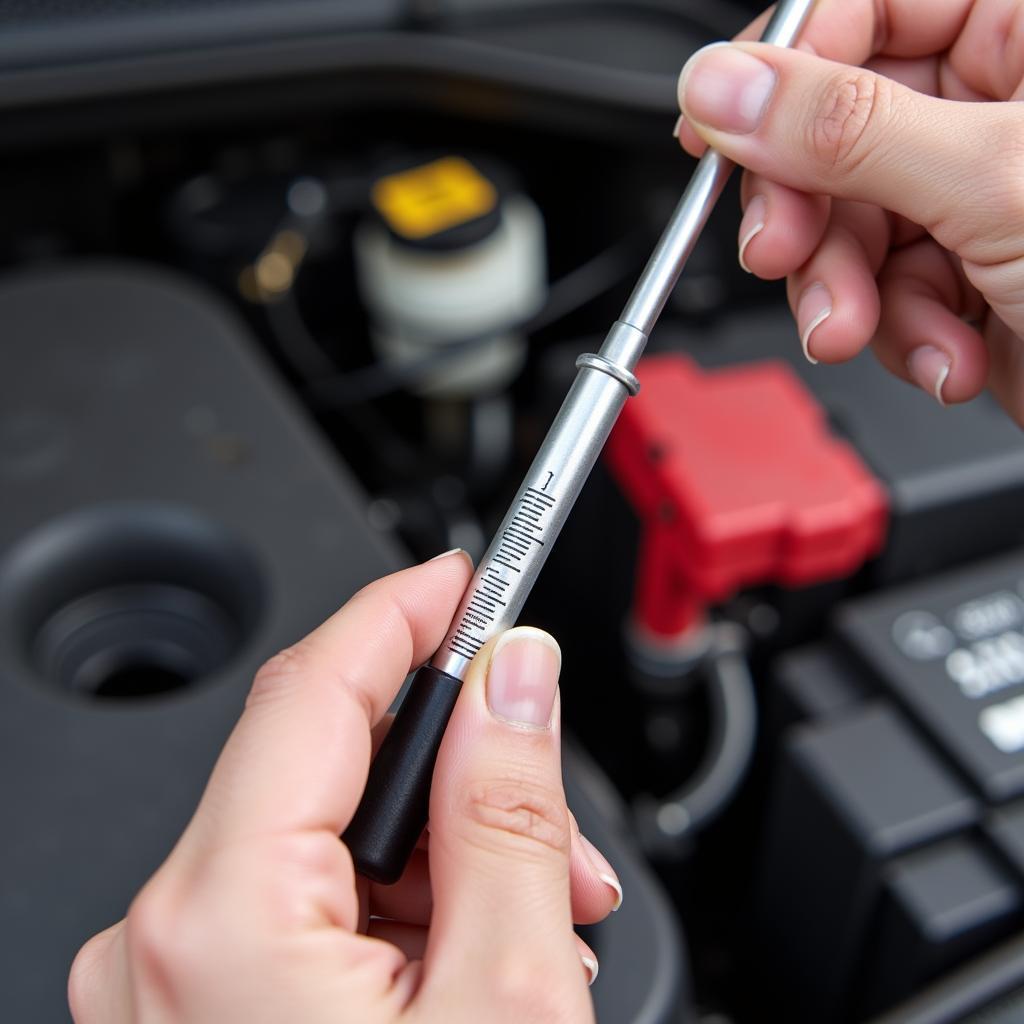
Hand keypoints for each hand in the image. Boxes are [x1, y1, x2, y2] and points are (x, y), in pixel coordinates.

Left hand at [68, 552, 620, 1022]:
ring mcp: (170, 986)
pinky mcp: (201, 1012)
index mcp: (219, 921)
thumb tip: (517, 679)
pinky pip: (306, 901)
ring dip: (443, 844)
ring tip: (540, 904)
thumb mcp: (506, 998)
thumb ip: (507, 810)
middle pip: (328, 764)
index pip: (317, 689)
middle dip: (459, 759)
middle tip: (555, 791)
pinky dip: (400, 902)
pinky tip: (472, 946)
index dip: (405, 613)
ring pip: (327, 835)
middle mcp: (162, 945)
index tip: (469, 577)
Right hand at [675, 0, 1023, 423]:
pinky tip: (944, 349)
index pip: (864, 6)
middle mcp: (998, 101)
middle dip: (808, 212)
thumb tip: (723, 87)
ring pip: (846, 222)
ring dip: (846, 292)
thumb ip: (843, 129)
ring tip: (869, 330)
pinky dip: (897, 332)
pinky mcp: (964, 267)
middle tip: (785, 254)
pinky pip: (880, 286)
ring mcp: (975, 190)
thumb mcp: (992, 181)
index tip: (718, 129)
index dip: (778, 69)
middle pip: (834, 129)